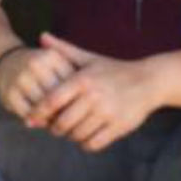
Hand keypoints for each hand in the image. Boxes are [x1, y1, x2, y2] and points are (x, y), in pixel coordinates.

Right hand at [0, 42, 79, 118]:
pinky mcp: (9, 93)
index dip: (77, 98)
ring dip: (50, 118)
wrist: (7, 62)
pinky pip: (28, 113)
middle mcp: (35, 65)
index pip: (70, 83)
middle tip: (69, 118)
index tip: (80, 107)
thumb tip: (80, 110)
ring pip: (42, 106)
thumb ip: (72, 80)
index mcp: (51, 56)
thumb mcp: (58, 64)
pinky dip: (36, 120)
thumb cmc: (42, 69)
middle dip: (64, 110)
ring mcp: (21, 78)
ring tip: (56, 121)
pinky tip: (40, 120)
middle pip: (57, 96)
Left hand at [26, 33, 161, 151]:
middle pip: (62, 123)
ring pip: (77, 135)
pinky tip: (87, 136)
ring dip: (71, 136)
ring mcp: (107, 112)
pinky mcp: (119, 126)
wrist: (149, 80)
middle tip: (54, 127)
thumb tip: (41, 36)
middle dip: (55, 128)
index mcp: (83, 80)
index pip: (51, 101)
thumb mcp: (89, 58)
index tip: (31, 119)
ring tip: (71, 131)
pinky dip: (86, 144)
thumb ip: (64, 50)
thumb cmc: (114, 70)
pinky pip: (93, 144)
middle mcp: (94, 96)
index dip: (38, 113)